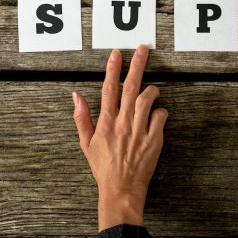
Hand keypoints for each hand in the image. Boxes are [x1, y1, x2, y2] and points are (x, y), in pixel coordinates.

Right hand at [72, 45, 167, 230]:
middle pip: (130, 87)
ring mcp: (139, 130)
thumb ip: (82, 117)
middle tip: (143, 48)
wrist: (121, 189)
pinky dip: (161, 111)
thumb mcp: (86, 143)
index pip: (109, 89)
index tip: (117, 53)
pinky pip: (161, 116)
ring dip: (152, 90)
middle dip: (137, 65)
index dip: (113, 69)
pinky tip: (157, 113)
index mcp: (105, 122)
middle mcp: (122, 123)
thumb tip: (76, 95)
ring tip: (153, 89)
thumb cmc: (104, 166)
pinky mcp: (154, 139)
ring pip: (147, 99)